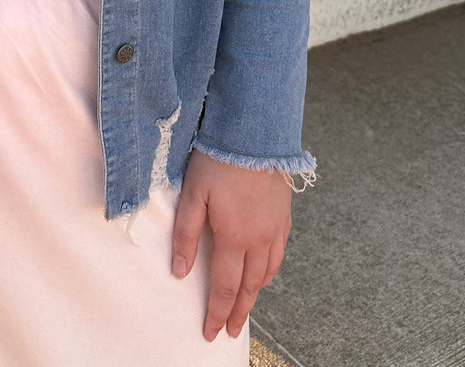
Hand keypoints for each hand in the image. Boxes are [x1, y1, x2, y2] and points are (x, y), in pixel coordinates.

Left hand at [171, 150, 291, 340]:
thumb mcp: (193, 193)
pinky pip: (278, 254)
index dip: (217, 312)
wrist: (256, 131)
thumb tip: (180, 271)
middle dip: (237, 311)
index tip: (211, 331)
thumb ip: (186, 234)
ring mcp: (275, 229)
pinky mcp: (284, 216)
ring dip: (254, 293)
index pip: (224, 287)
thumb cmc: (219, 159)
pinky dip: (269, 270)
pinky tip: (263, 271)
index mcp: (234, 237)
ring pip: (266, 273)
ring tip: (244, 306)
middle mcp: (259, 239)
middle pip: (249, 287)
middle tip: (231, 331)